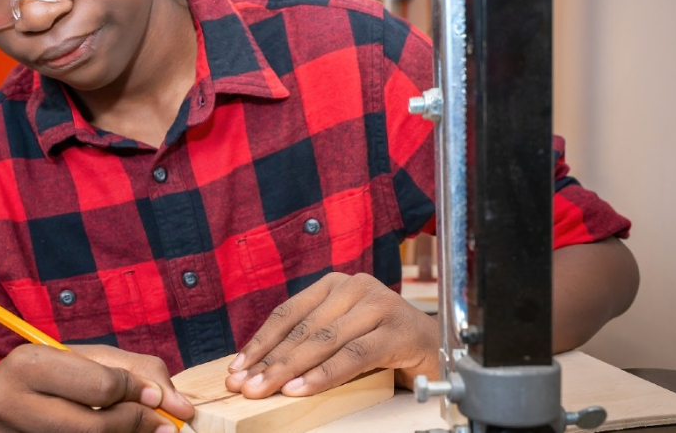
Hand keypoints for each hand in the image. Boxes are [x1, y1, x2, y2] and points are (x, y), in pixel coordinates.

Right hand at [0, 343, 194, 432]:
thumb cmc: (46, 380)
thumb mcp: (82, 361)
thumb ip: (134, 371)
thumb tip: (180, 406)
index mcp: (27, 365)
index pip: (102, 387)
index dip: (139, 394)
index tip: (157, 400)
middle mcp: (8, 404)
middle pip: (96, 427)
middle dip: (136, 424)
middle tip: (159, 426)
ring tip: (133, 430)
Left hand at [225, 272, 438, 397]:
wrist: (437, 349)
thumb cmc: (383, 344)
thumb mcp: (339, 338)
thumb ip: (308, 343)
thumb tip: (261, 368)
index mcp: (334, 285)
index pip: (288, 313)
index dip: (260, 342)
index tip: (238, 368)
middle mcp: (355, 287)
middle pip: (302, 329)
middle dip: (270, 361)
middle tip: (245, 386)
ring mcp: (378, 305)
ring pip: (324, 341)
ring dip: (291, 369)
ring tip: (267, 390)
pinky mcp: (398, 330)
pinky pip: (354, 355)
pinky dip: (325, 375)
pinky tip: (302, 389)